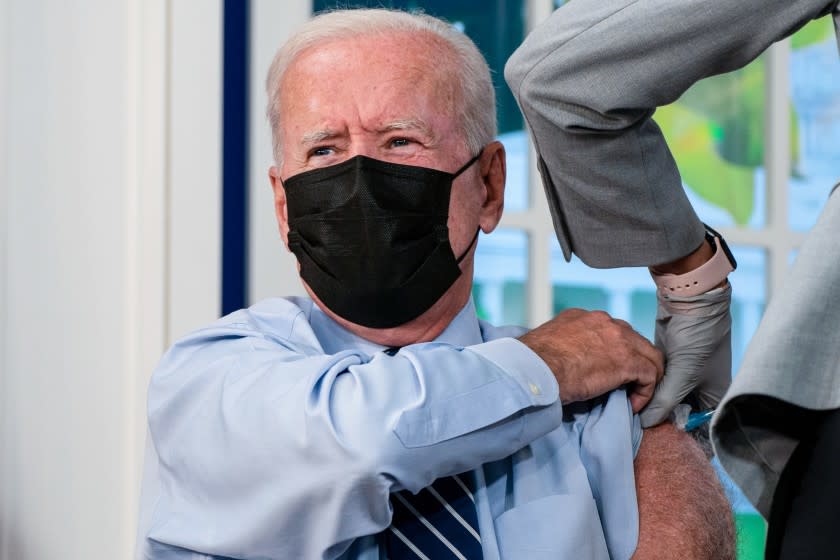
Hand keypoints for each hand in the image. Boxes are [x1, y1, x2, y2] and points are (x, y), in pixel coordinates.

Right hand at [518, 309, 663, 411]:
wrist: (536, 370)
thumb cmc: (534, 364)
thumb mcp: (550, 345)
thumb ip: (566, 347)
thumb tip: (569, 362)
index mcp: (582, 317)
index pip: (611, 331)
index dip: (615, 353)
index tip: (608, 372)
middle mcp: (603, 322)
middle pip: (634, 340)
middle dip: (635, 362)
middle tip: (627, 384)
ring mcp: (618, 338)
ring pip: (648, 355)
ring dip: (644, 377)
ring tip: (635, 396)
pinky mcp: (628, 360)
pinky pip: (650, 374)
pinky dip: (645, 392)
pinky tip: (633, 405)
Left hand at [639, 284, 731, 427]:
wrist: (691, 300)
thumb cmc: (697, 338)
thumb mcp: (683, 375)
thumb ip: (664, 402)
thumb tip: (645, 423)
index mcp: (714, 396)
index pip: (696, 424)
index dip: (676, 431)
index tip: (654, 437)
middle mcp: (700, 388)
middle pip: (677, 411)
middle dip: (659, 415)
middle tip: (635, 422)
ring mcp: (683, 373)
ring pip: (664, 395)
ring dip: (649, 399)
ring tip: (629, 408)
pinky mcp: (668, 361)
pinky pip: (655, 380)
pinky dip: (645, 384)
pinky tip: (629, 390)